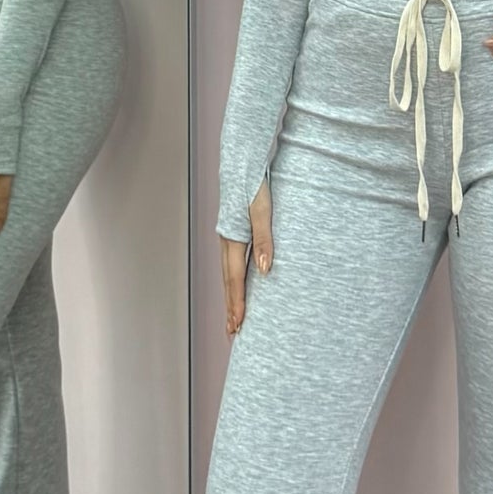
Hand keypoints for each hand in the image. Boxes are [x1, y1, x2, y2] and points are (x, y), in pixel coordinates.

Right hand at [219, 183, 273, 337]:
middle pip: (229, 282)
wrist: (242, 161)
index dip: (238, 304)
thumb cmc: (253, 183)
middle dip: (231, 307)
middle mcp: (226, 241)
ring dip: (231, 297)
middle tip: (233, 332)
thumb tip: (266, 269)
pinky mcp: (232, 231)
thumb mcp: (262, 210)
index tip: (239, 325)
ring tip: (233, 317)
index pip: (236, 280)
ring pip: (229, 274)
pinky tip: (238, 286)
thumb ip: (265, 239)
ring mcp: (227, 237)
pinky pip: (231, 263)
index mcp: (233, 239)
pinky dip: (233, 280)